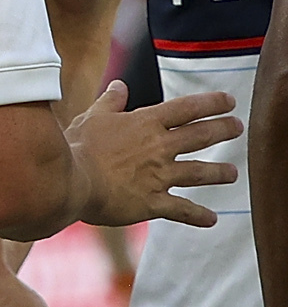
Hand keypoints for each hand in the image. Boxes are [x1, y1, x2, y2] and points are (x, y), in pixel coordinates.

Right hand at [67, 80, 239, 228]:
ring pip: (199, 172)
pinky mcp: (152, 202)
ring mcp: (159, 176)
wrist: (69, 181)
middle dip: (223, 129)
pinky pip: (181, 209)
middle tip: (237, 127)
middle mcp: (159, 148)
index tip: (229, 101)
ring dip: (219, 172)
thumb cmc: (77, 147)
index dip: (212, 102)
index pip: (187, 108)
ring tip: (232, 173)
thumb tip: (119, 86)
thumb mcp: (91, 118)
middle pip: (202, 136)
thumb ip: (110, 102)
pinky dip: (197, 215)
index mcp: (146, 124)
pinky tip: (211, 220)